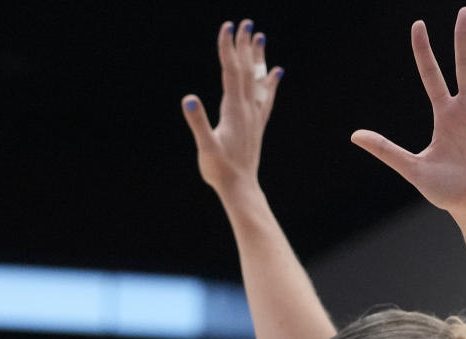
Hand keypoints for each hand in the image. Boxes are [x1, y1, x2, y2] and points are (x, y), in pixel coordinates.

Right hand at [182, 19, 281, 200]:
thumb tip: (189, 98)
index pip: (231, 71)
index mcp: (233, 109)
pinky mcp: (257, 125)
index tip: (228, 26)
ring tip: (261, 37)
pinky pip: (266, 97)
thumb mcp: (205, 147)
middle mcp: (247, 109)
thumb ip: (198, 122)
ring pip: (257, 80)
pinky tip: (276, 72)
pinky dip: (270, 82)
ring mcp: (254, 116)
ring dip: (258, 58)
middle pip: (246, 70)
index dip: (228, 48)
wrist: (240, 188)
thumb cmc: (220, 170)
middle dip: (245, 45)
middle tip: (246, 22)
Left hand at [351, 8, 465, 224]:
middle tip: (465, 11)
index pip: (432, 75)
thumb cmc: (446, 192)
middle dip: (463, 39)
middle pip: (463, 66)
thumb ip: (386, 150)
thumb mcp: (413, 168)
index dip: (424, 51)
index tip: (417, 25)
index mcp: (444, 115)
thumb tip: (354, 136)